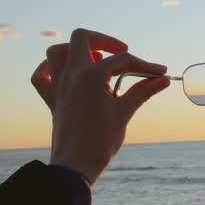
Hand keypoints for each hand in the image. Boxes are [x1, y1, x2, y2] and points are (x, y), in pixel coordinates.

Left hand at [31, 29, 169, 184]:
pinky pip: (41, 77)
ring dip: (75, 50)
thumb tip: (163, 79)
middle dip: (104, 40)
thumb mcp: (125, 112)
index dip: (144, 65)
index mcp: (91, 76)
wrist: (76, 166)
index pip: (122, 61)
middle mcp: (71, 76)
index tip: (160, 72)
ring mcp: (58, 87)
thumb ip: (142, 91)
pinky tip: (66, 74)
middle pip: (81, 38)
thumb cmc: (101, 142)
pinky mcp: (51, 100)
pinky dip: (50, 70)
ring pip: (57, 52)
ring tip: (95, 60)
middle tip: (121, 53)